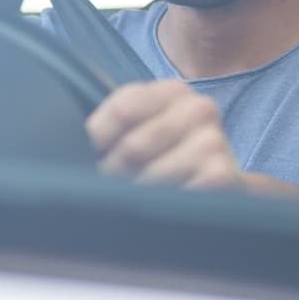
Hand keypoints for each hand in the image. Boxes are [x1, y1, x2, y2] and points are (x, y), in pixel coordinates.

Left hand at [85, 78, 241, 188]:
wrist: (213, 183)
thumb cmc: (164, 156)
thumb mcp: (137, 130)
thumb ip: (108, 127)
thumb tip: (78, 143)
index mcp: (173, 90)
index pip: (121, 110)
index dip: (100, 140)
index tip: (103, 153)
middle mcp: (199, 108)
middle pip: (132, 147)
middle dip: (116, 172)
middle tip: (121, 181)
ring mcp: (214, 141)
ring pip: (149, 175)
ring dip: (138, 193)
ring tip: (144, 193)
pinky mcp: (221, 176)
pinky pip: (172, 197)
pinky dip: (161, 208)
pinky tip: (167, 203)